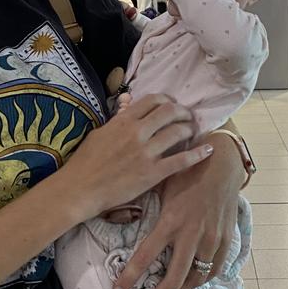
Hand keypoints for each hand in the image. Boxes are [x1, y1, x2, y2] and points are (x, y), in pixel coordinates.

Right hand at [60, 95, 212, 218]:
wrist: (80, 188)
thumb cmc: (85, 162)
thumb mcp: (99, 133)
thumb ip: (118, 120)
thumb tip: (128, 106)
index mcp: (123, 121)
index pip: (152, 100)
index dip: (167, 100)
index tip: (172, 105)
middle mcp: (137, 132)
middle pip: (169, 112)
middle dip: (182, 112)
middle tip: (187, 116)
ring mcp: (146, 153)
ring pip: (177, 132)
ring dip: (189, 129)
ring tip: (192, 130)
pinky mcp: (152, 173)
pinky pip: (180, 160)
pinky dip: (197, 154)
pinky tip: (208, 149)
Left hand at [114, 132, 242, 288]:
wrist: (222, 163)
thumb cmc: (187, 171)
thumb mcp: (161, 186)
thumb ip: (145, 206)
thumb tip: (119, 216)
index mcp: (171, 220)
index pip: (145, 257)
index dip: (130, 277)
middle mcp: (191, 234)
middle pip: (174, 278)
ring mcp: (212, 239)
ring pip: (196, 278)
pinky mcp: (227, 239)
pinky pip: (215, 269)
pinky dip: (202, 278)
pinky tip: (193, 279)